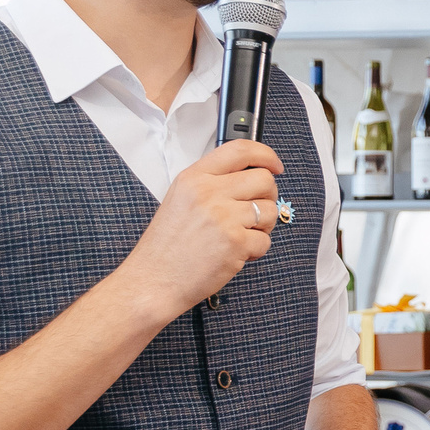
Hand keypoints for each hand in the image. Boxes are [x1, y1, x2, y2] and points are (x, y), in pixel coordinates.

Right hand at [116, 141, 281, 317]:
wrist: (154, 280)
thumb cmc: (167, 246)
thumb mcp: (180, 199)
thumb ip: (212, 184)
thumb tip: (250, 177)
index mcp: (194, 178)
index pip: (240, 150)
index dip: (266, 155)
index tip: (275, 165)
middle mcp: (209, 192)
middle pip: (264, 180)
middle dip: (268, 197)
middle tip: (255, 212)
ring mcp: (223, 216)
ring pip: (271, 210)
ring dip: (263, 226)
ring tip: (239, 235)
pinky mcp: (236, 242)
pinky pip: (266, 240)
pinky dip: (256, 250)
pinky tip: (235, 253)